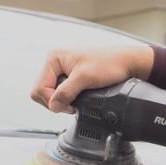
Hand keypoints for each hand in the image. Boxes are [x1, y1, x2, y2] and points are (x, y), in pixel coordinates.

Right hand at [29, 46, 154, 112]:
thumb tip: (53, 106)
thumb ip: (66, 92)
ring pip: (51, 94)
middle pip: (41, 92)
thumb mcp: (85, 78)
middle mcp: (55, 63)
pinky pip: (61, 93)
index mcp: (54, 58)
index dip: (53, 101)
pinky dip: (68, 99)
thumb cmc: (109, 64)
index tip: (70, 105)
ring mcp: (62, 71)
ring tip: (78, 99)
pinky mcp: (70, 78)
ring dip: (63, 101)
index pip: (39, 88)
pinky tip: (79, 97)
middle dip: (56, 102)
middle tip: (73, 104)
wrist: (125, 63)